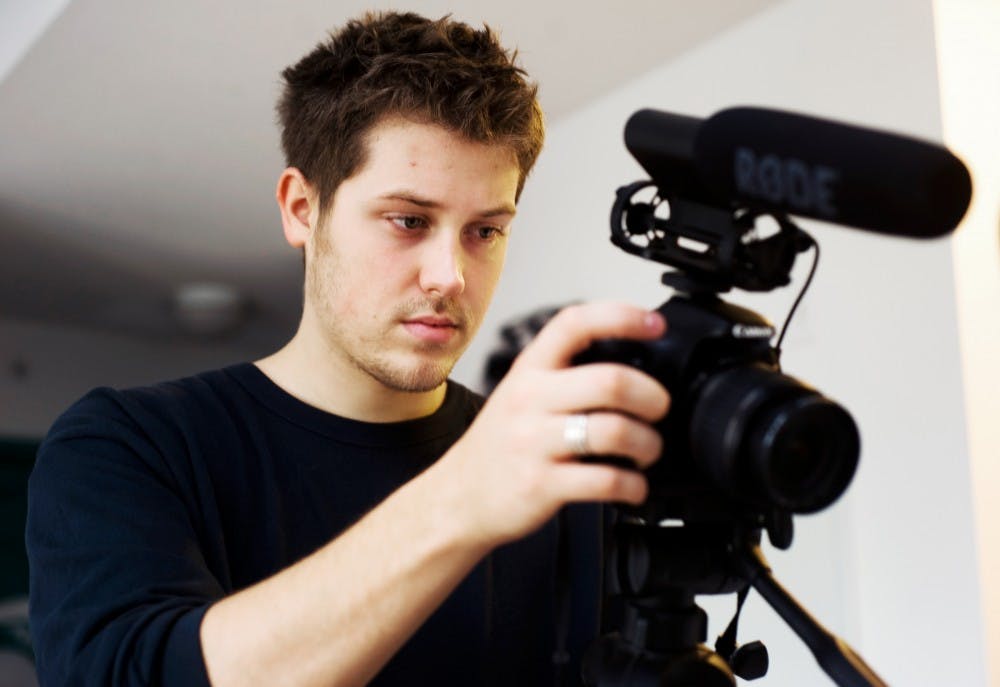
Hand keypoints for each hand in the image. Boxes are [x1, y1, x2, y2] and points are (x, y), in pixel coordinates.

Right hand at [436, 302, 670, 547]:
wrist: (459, 497)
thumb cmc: (501, 444)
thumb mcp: (521, 393)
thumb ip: (566, 376)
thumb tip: (634, 368)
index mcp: (529, 370)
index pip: (574, 324)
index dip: (620, 316)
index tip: (654, 324)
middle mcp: (530, 400)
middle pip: (611, 381)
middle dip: (652, 396)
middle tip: (659, 408)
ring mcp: (534, 442)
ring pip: (615, 432)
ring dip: (649, 444)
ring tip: (647, 451)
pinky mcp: (542, 484)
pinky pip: (606, 481)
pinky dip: (634, 486)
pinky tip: (633, 486)